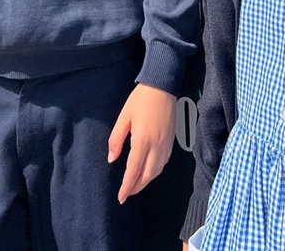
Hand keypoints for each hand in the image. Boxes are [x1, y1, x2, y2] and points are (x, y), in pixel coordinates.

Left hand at [108, 83, 176, 203]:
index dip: (127, 186)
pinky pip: (164, 162)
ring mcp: (166, 144)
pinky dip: (155, 171)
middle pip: (147, 175)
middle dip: (136, 187)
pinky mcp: (172, 141)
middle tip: (126, 193)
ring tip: (136, 185)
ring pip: (157, 171)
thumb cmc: (140, 99)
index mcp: (143, 140)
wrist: (163, 85)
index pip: (133, 170)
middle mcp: (157, 145)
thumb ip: (116, 139)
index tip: (120, 198)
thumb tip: (111, 159)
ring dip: (146, 181)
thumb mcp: (124, 117)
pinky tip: (149, 170)